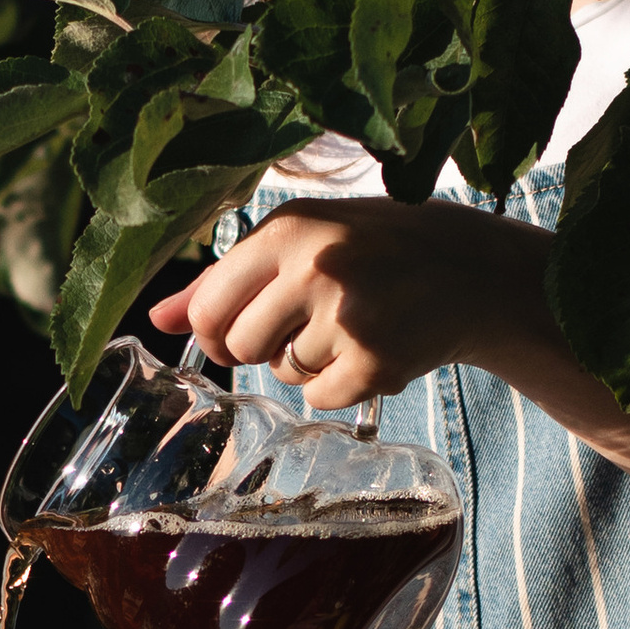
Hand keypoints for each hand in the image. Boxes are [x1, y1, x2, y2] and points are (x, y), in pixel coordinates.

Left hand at [148, 198, 544, 411]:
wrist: (470, 270)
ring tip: (350, 327)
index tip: (235, 330)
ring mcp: (346, 317)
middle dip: (262, 348)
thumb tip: (159, 319)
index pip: (209, 305)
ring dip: (307, 364)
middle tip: (307, 325)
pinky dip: (340, 386)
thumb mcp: (302, 240)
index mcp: (289, 230)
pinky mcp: (375, 361)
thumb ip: (226, 278)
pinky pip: (321, 398)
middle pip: (238, 346)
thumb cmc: (375, 249)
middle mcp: (315, 269)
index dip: (213, 330)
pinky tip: (371, 350)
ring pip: (282, 373)